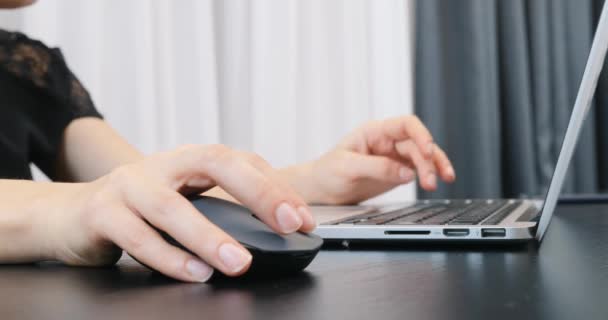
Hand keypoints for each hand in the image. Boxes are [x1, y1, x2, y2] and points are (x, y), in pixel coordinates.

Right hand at [43, 144, 314, 281]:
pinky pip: (136, 236)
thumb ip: (220, 208)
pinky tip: (195, 273)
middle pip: (214, 163)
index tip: (304, 218)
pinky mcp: (101, 213)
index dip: (276, 187)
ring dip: (209, 236)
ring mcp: (129, 185)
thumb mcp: (183, 199)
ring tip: (239, 261)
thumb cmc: (139, 209)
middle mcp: (162, 165)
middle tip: (289, 223)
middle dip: (258, 192)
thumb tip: (277, 231)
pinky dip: (168, 257)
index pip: (241, 161)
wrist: (72, 215)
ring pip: (171, 207)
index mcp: (188, 161)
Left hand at [285, 116, 454, 203]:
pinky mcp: (396, 172)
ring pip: (421, 157)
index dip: (421, 134)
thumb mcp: (347, 168)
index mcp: (374, 132)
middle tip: (430, 180)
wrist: (320, 190)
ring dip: (433, 168)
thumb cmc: (327, 172)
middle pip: (417, 144)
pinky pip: (418, 170)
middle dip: (427, 161)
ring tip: (439, 183)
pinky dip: (429, 175)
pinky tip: (436, 183)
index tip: (428, 150)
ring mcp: (393, 157)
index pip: (405, 125)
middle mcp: (387, 141)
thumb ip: (377, 168)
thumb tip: (407, 173)